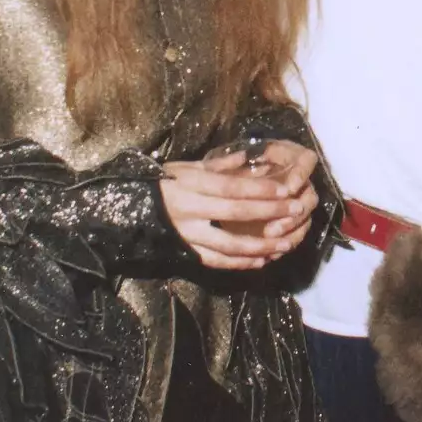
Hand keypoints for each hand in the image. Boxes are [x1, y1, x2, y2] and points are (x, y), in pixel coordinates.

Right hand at [160, 149, 317, 269]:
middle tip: (296, 210)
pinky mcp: (185, 254)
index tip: (285, 189)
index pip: (231, 188)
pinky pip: (216, 262)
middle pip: (236, 214)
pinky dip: (240, 263)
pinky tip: (261, 260)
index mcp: (190, 185)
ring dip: (260, 246)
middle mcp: (189, 211)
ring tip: (285, 244)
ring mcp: (187, 235)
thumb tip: (247, 157)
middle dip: (269, 213)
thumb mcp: (183, 167)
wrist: (125, 212)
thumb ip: (217, 165)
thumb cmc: (159, 184)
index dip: (259, 189)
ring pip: (229, 245)